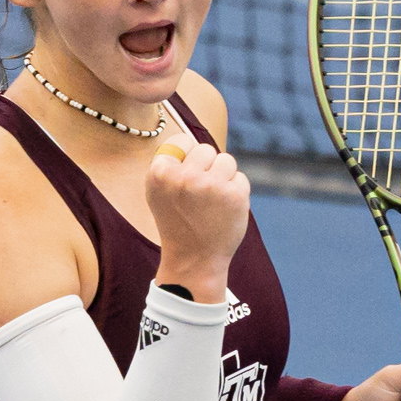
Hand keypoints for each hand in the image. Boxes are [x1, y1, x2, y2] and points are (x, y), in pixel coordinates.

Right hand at [146, 142, 248, 301]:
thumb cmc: (177, 222)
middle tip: (200, 195)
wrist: (195, 259)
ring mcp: (211, 185)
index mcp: (160, 174)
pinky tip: (224, 210)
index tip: (187, 176)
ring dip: (223, 177)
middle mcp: (184, 177)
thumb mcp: (159, 192)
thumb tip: (191, 140)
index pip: (182, 141)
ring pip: (226, 161)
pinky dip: (236, 193)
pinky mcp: (234, 195)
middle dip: (207, 168)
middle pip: (206, 149)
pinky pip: (240, 178)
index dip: (188, 157)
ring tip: (212, 201)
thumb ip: (170, 164)